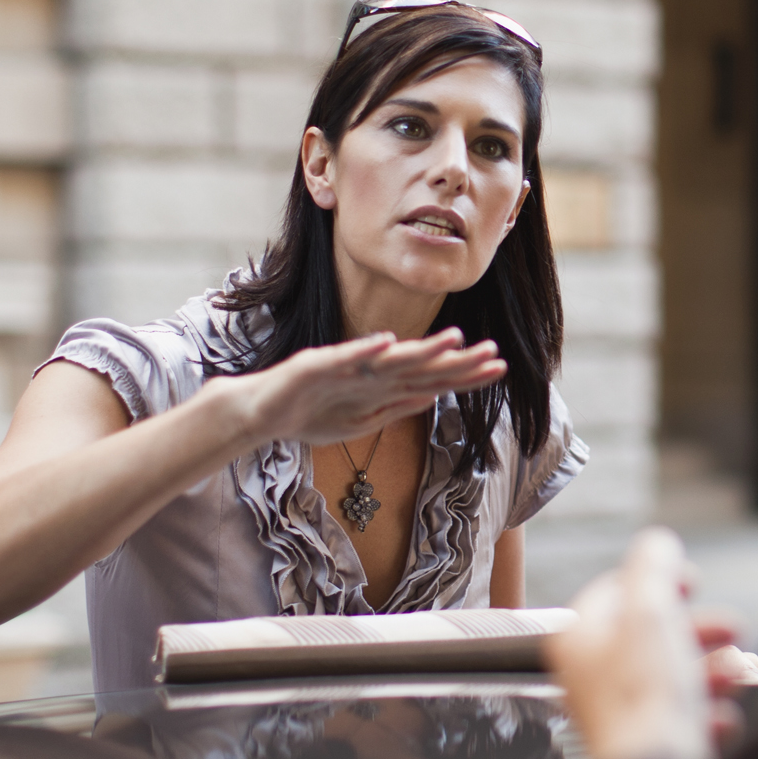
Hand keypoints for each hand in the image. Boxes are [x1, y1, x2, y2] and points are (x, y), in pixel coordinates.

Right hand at [218, 326, 506, 445]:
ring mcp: (343, 365)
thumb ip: (395, 408)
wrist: (258, 413)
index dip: (465, 375)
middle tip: (495, 354)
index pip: (432, 379)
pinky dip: (366, 350)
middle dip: (457, 362)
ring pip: (391, 357)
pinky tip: (389, 343)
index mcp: (381, 384)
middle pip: (421, 366)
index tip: (499, 368)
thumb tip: (432, 399)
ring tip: (453, 338)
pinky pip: (344, 358)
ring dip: (421, 348)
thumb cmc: (309, 414)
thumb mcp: (361, 420)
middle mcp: (369, 370)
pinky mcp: (315, 365)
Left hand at [547, 528, 713, 758]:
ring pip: (674, 676)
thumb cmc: (645, 698)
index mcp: (580, 640)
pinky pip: (686, 719)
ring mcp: (620, 713)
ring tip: (739, 676)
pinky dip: (709, 715)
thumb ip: (653, 566)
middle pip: (652, 634)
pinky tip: (721, 720)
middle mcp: (592, 676)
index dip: (658, 579)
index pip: (615, 591)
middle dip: (700, 629)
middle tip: (733, 628)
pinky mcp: (649, 745)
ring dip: (713, 671)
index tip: (692, 580)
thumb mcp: (650, 610)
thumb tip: (656, 542)